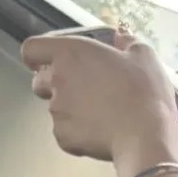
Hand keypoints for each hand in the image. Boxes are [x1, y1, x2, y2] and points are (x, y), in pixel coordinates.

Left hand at [22, 28, 177, 161]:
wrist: (145, 137)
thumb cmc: (144, 94)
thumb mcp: (144, 56)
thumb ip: (127, 42)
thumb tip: (122, 38)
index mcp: (70, 52)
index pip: (32, 49)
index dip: (38, 57)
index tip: (47, 63)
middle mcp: (57, 79)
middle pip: (39, 82)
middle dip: (55, 87)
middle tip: (82, 93)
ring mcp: (57, 110)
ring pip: (55, 110)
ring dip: (71, 112)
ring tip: (99, 118)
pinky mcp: (63, 138)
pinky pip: (65, 135)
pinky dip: (79, 136)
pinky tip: (100, 134)